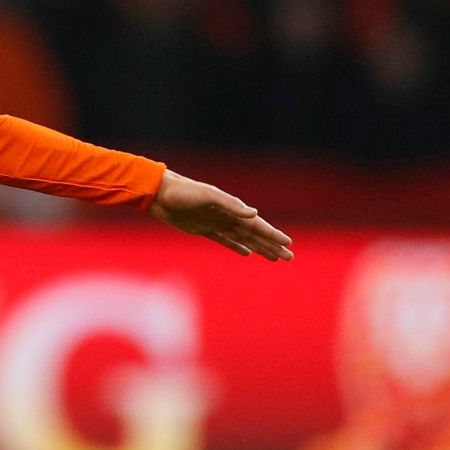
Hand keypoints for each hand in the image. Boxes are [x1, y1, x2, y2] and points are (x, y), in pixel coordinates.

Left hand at [149, 170, 293, 260]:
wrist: (160, 194)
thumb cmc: (184, 192)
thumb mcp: (208, 196)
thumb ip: (231, 205)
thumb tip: (254, 214)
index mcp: (231, 208)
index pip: (257, 225)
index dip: (273, 235)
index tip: (288, 243)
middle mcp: (227, 216)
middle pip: (254, 234)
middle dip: (272, 245)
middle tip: (289, 257)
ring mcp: (216, 223)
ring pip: (243, 239)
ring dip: (259, 248)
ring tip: (274, 257)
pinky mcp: (202, 229)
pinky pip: (225, 240)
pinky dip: (237, 246)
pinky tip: (247, 253)